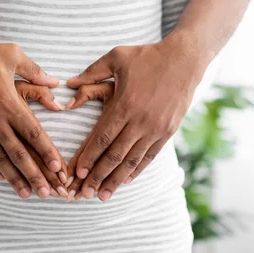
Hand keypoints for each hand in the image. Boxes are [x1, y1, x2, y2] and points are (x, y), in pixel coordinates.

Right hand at [0, 35, 67, 198]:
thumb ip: (35, 71)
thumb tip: (56, 82)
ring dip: (15, 178)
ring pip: (0, 159)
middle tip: (49, 194)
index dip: (48, 153)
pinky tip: (1, 178)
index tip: (59, 169)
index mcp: (11, 104)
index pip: (35, 134)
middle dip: (36, 176)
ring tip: (27, 194)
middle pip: (20, 154)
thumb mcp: (12, 55)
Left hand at [65, 32, 202, 201]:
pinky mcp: (168, 131)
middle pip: (115, 155)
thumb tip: (68, 84)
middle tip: (83, 194)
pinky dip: (137, 170)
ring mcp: (156, 128)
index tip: (76, 173)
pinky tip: (126, 181)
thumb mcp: (116, 57)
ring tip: (103, 196)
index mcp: (124, 103)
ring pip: (132, 160)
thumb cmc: (147, 56)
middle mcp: (140, 120)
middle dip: (97, 176)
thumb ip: (92, 72)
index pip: (102, 137)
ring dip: (116, 179)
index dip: (88, 157)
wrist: (185, 59)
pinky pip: (150, 156)